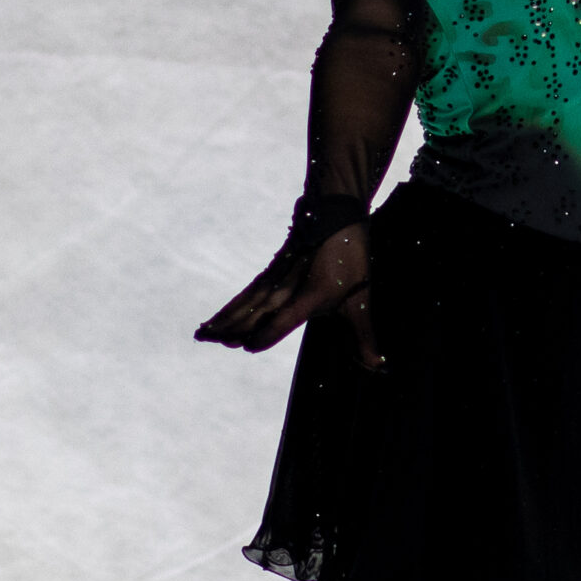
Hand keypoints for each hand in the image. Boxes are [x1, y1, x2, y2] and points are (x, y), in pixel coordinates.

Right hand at [194, 221, 382, 369]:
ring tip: (203, 333)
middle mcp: (289, 285)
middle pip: (257, 309)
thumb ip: (364, 336)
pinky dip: (231, 306)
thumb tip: (378, 366)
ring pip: (247, 301)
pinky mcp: (270, 271)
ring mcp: (276, 277)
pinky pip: (247, 293)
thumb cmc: (349, 257)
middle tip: (209, 340)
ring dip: (225, 317)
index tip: (248, 346)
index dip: (269, 331)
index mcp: (312, 294)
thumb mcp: (361, 298)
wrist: (336, 214)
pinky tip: (217, 318)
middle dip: (234, 326)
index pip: (286, 316)